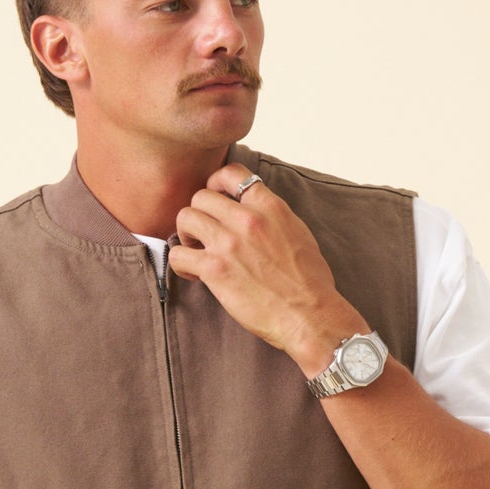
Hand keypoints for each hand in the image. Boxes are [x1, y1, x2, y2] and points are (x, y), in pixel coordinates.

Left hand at [169, 165, 365, 374]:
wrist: (310, 315)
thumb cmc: (310, 282)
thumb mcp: (299, 233)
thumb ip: (274, 217)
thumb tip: (258, 213)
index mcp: (270, 207)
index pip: (232, 173)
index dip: (216, 184)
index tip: (216, 200)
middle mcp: (247, 219)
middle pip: (201, 196)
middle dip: (199, 214)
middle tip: (205, 234)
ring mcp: (229, 243)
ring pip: (186, 218)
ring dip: (186, 235)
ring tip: (197, 252)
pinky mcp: (215, 270)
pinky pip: (178, 254)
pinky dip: (181, 264)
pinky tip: (196, 275)